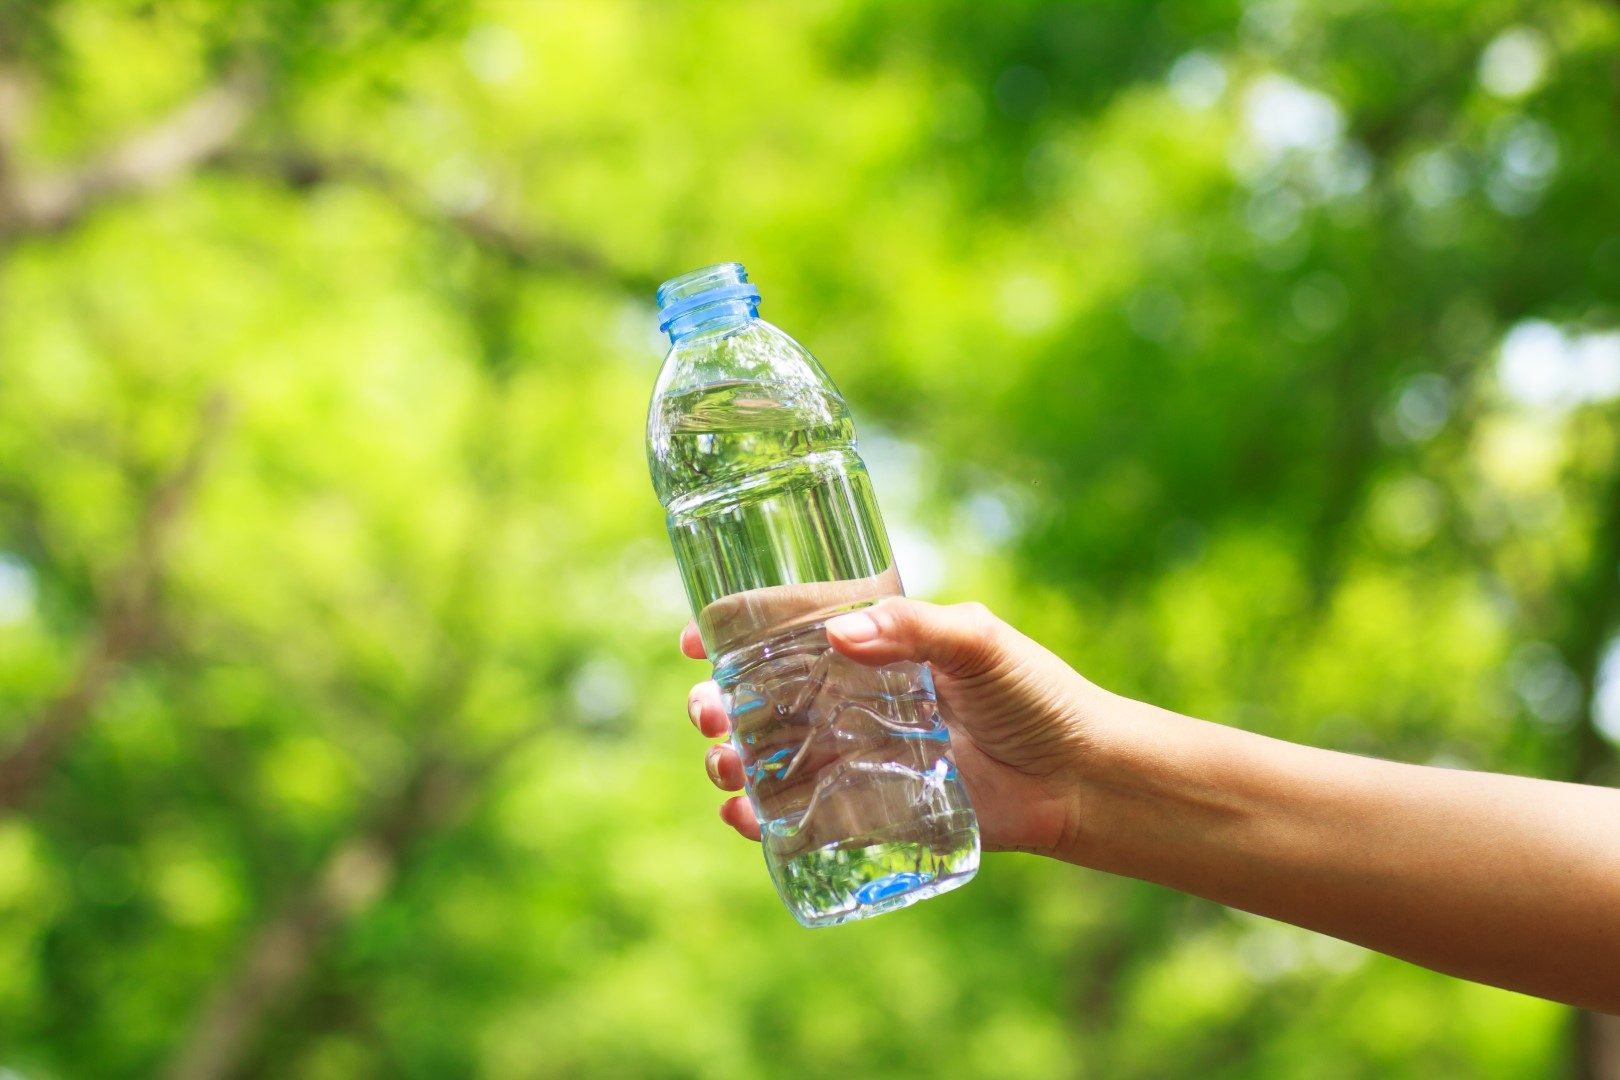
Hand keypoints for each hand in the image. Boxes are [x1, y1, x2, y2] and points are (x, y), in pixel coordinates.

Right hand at [681, 598, 1107, 857]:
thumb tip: (839, 632)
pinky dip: (760, 818)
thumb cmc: (1037, 697)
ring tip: (725, 764)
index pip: (786, 630)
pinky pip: (799, 816)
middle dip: (718, 704)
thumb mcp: (980, 642)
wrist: (1079, 778)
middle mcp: (853, 700)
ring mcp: (857, 757)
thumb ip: (917, 630)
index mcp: (873, 646)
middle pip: (761, 698)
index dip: (733, 631)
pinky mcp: (868, 811)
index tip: (694, 637)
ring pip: (769, 757)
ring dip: (731, 760)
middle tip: (708, 713)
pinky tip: (743, 815)